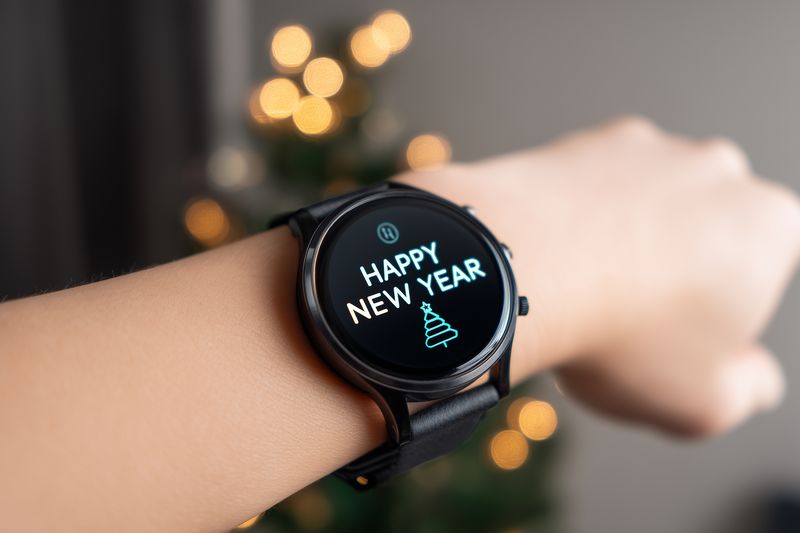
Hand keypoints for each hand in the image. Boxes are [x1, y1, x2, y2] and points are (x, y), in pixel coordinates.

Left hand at [405, 117, 799, 436]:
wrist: (516, 272)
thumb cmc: (615, 336)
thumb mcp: (705, 401)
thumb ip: (748, 388)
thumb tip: (751, 375)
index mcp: (768, 225)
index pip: (769, 266)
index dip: (730, 307)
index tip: (687, 334)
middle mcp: (717, 169)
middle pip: (708, 231)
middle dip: (682, 269)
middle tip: (632, 317)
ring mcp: (648, 148)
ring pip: (651, 204)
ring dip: (630, 238)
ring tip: (587, 288)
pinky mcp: (585, 141)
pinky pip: (594, 186)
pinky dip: (581, 214)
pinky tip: (557, 255)